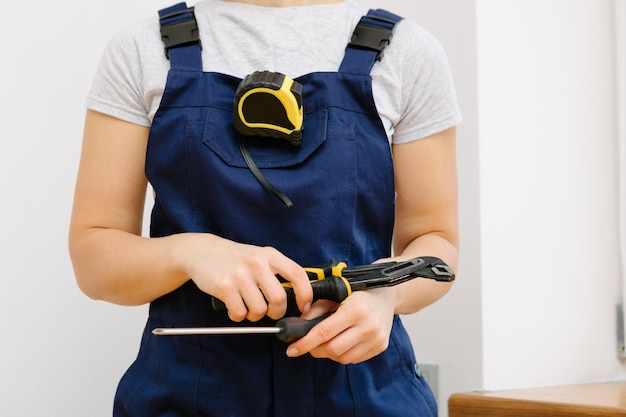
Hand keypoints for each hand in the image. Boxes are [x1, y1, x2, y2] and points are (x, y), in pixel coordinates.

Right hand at [175, 233, 312, 321]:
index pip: (297, 274)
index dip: (305, 294)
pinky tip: (233, 307)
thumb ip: (276, 272)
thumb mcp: (259, 256)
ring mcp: (240, 274)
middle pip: (279, 298)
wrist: (201, 251)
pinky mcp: (224, 286)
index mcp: (270, 255)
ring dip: (254, 316)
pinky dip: (238, 316)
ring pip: (259, 310)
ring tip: (247, 307)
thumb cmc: (235, 259)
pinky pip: (239, 313)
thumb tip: (297, 297)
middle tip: (270, 313)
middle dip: (277, 313)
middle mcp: (257, 263)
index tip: (303, 307)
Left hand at [285, 287, 395, 363]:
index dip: (305, 343)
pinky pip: (354, 359)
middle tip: (308, 343)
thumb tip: (299, 325)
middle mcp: (368, 326)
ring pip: (342, 358)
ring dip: (329, 352)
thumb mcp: (335, 293)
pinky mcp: (381, 346)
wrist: (387, 294)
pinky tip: (342, 341)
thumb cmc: (358, 291)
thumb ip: (316, 309)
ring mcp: (376, 339)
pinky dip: (343, 354)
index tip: (292, 350)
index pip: (324, 332)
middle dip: (315, 349)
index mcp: (355, 310)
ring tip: (328, 339)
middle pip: (333, 350)